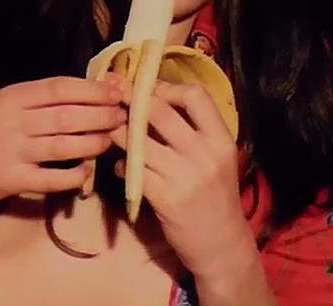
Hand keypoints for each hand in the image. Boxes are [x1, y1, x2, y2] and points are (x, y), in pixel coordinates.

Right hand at [0, 75, 126, 210]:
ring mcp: (11, 151)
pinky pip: (52, 177)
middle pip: (68, 115)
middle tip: (123, 118)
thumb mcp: (3, 107)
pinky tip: (87, 172)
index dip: (94, 89)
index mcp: (12, 97)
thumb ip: (39, 101)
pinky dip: (75, 175)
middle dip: (102, 115)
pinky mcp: (10, 180)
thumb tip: (89, 92)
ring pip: (64, 144)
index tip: (118, 92)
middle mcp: (12, 120)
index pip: (61, 87)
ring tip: (112, 140)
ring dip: (95, 142)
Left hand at [109, 79, 254, 278]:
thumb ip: (195, 133)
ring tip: (111, 132)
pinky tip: (121, 168)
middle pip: (160, 111)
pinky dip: (121, 166)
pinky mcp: (165, 198)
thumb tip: (156, 102)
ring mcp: (184, 176)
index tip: (149, 90)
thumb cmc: (217, 198)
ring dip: (119, 133)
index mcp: (221, 140)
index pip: (195, 95)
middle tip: (113, 94)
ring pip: (139, 141)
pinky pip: (133, 171)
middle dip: (131, 100)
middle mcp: (205, 154)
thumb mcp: (218, 160)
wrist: (221, 245)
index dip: (167, 87)